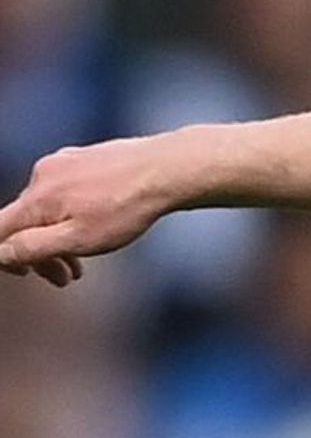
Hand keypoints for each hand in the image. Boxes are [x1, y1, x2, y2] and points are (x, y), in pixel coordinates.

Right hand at [0, 136, 189, 285]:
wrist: (168, 169)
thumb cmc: (127, 208)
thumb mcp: (79, 240)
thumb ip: (33, 248)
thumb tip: (0, 253)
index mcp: (36, 199)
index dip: (4, 256)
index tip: (25, 274)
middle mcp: (42, 176)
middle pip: (25, 222)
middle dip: (41, 255)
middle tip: (66, 279)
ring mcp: (63, 163)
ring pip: (49, 208)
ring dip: (61, 238)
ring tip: (85, 261)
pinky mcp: (83, 158)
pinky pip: (67, 193)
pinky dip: (75, 217)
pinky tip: (100, 228)